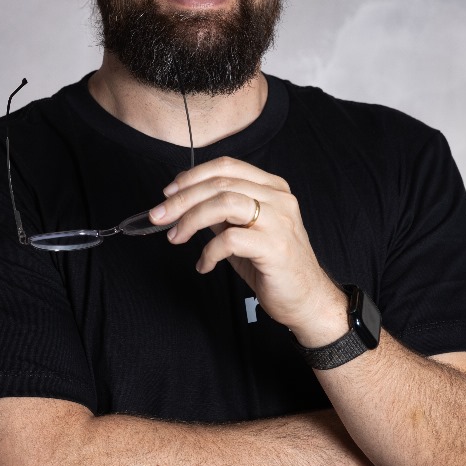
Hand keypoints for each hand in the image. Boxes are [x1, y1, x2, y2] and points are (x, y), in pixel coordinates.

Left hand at [148, 156, 347, 341]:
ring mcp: (280, 221)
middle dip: (182, 199)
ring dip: (191, 219)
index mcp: (273, 188)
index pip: (227, 166)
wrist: (307, 299)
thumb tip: (184, 201)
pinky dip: (209, 252)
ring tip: (176, 237)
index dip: (193, 176)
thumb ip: (222, 213)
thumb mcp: (245, 231)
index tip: (168, 193)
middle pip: (221, 183)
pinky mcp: (276, 247)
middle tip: (158, 216)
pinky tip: (204, 265)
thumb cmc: (273, 266)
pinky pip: (230, 239)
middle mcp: (279, 199)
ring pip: (225, 203)